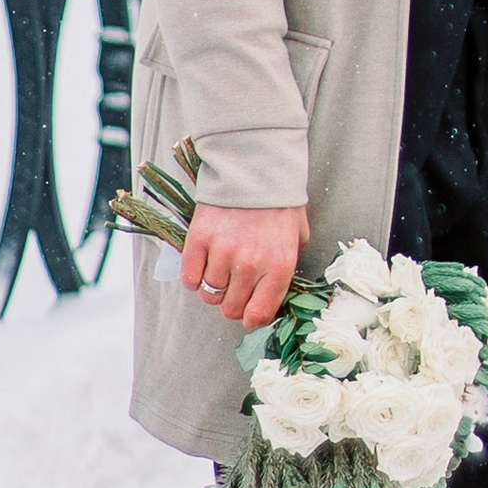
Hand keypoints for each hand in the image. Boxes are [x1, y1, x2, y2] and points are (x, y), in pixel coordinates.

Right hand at [179, 203, 306, 329]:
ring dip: (213, 288)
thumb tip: (275, 294)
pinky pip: (189, 278)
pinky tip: (204, 264)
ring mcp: (222, 252)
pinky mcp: (199, 240)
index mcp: (279, 266)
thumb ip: (288, 267)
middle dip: (232, 303)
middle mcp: (250, 264)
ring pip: (209, 295)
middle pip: (230, 309)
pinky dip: (194, 277)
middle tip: (234, 288)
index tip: (248, 314)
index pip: (259, 315)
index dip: (251, 320)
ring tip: (220, 271)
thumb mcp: (298, 237)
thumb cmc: (279, 204)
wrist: (254, 167)